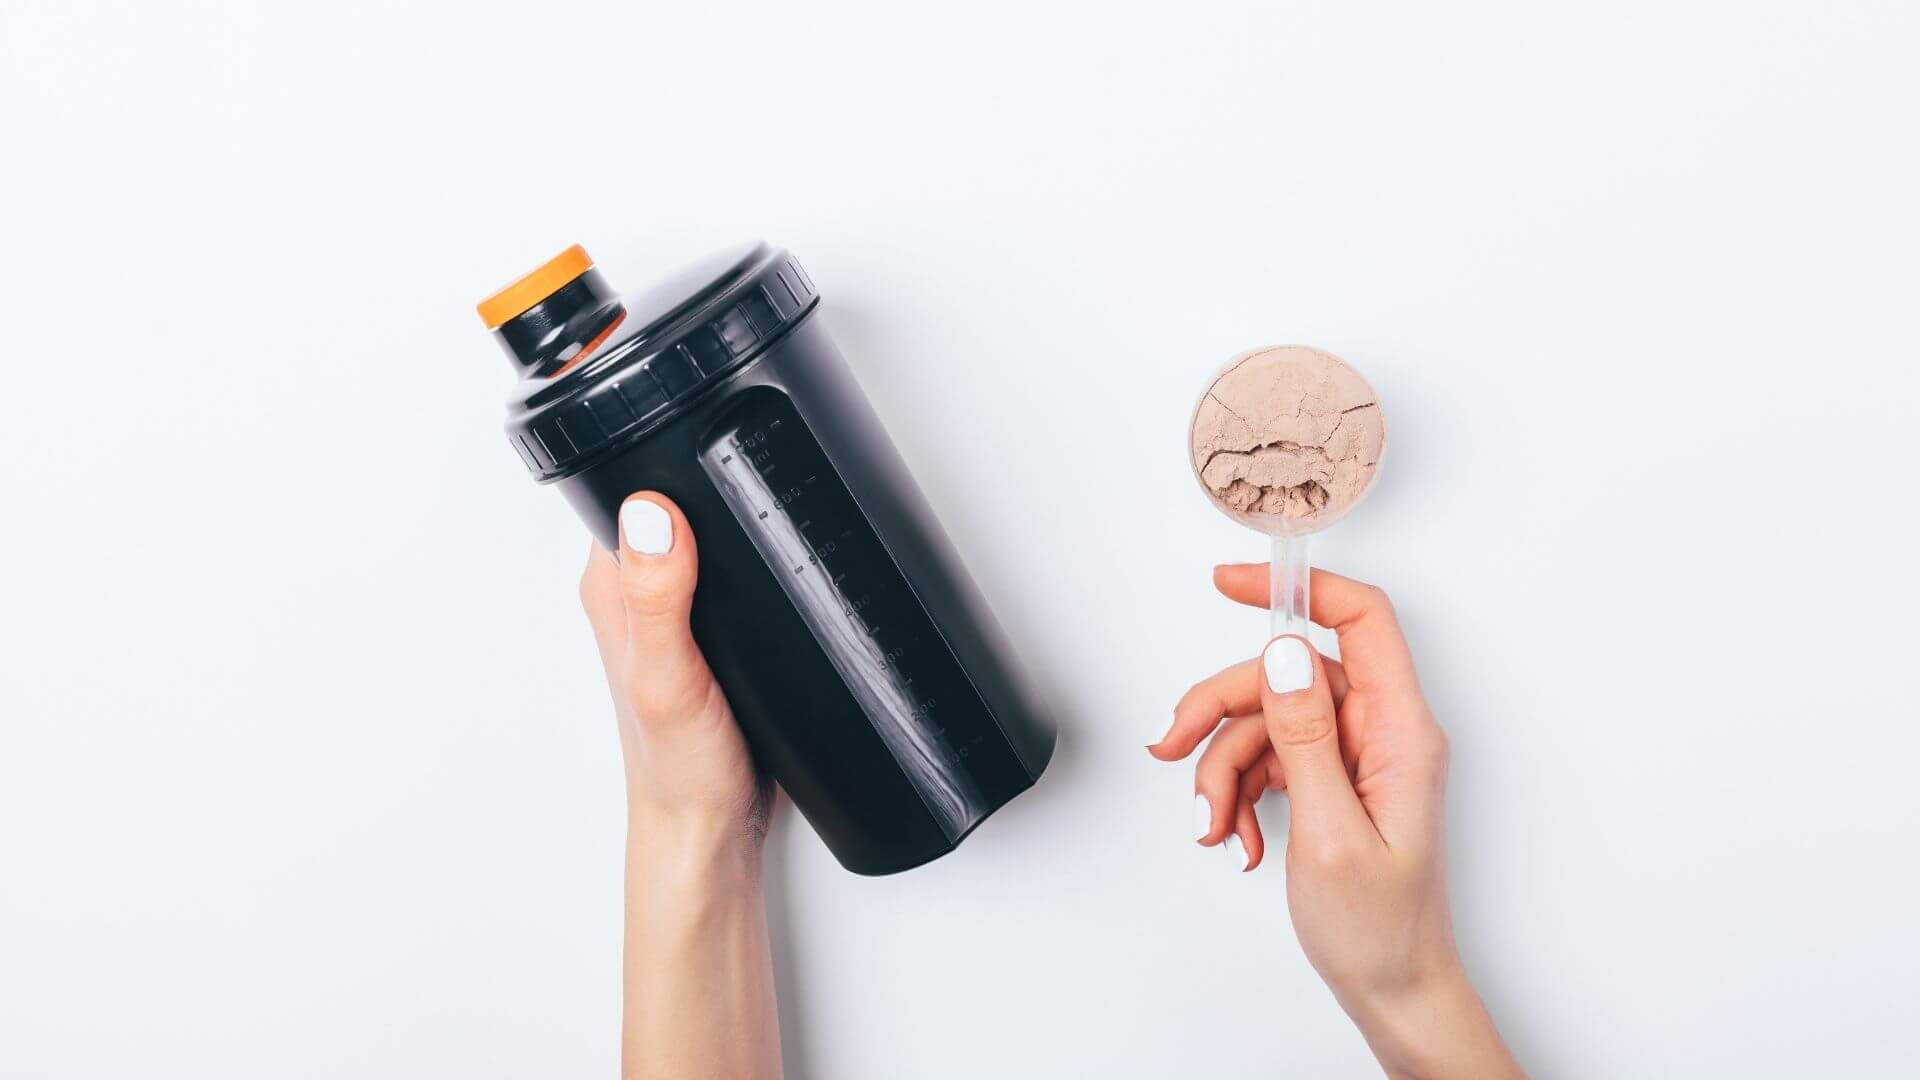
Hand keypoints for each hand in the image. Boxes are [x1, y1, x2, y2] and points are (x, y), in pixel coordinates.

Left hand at [579, 492, 767, 867]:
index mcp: (611, 587)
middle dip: (720, 493)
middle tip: (761, 500)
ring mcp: (680, 615)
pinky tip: (783, 577)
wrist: (713, 831)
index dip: (670, 463)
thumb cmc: (677, 769)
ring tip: (777, 532)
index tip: (715, 461)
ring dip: (747, 533)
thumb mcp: (666, 677)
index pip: (629, 490)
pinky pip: (738, 580)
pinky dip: (762, 572)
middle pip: (678, 506)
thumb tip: (652, 513)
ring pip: (713, 543)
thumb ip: (656, 597)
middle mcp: (640, 594)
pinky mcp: (718, 638)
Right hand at [1150, 566, 1518, 1078]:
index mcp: (1401, 730)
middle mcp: (1381, 732)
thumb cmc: (1381, 928)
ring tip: (1215, 821)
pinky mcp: (1332, 780)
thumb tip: (1283, 656)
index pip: (1361, 620)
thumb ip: (1305, 737)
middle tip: (1175, 747)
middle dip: (1222, 712)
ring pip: (1266, 719)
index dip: (1299, 589)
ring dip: (1224, 766)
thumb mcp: (1331, 831)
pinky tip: (1235, 832)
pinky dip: (1238, 791)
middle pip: (1286, 675)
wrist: (1394, 990)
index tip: (1231, 583)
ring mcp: (1355, 756)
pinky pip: (1268, 757)